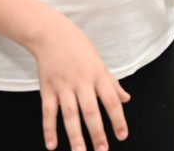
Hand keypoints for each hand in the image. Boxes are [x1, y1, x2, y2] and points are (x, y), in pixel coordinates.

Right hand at [31, 15, 129, 150]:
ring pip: (69, 114)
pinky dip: (49, 130)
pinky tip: (52, 145)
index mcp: (98, 75)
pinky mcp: (47, 89)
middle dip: (97, 132)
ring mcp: (63, 86)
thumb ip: (112, 83)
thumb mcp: (100, 63)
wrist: (52, 35)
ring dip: (75, 135)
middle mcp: (82, 81)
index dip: (118, 119)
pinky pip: (48, 112)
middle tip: (102, 150)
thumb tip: (126, 99)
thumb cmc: (80, 49)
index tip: (122, 136)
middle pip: (91, 110)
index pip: (111, 100)